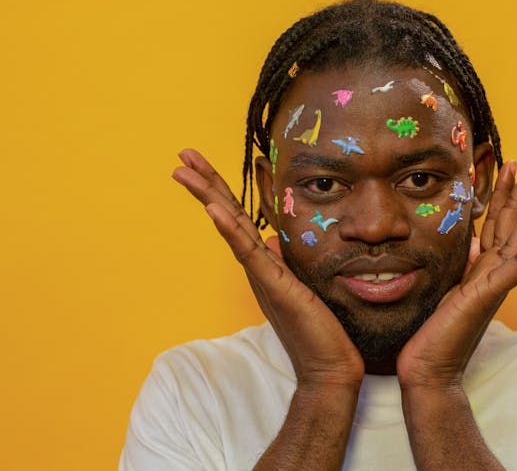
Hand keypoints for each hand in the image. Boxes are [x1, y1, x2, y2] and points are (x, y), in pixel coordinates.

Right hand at [172, 149, 363, 388]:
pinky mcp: (274, 287)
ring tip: (185, 171)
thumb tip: (271, 239)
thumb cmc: (317, 329)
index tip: (203, 163)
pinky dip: (230, 230)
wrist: (328, 367)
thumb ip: (282, 261)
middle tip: (182, 154)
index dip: (222, 189)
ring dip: (209, 197)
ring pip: (232, 228)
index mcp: (264, 262)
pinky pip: (248, 254)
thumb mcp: (300, 284)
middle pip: (228, 215)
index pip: (239, 218)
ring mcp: (262, 276)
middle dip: (206, 183)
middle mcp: (257, 266)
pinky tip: (214, 209)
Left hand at [397, 143, 516, 390]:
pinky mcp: (492, 294)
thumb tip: (473, 242)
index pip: (501, 216)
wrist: (427, 366)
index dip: (508, 186)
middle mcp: (497, 267)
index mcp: (484, 263)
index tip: (513, 157)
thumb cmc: (435, 330)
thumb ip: (465, 262)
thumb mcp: (448, 286)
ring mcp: (498, 280)